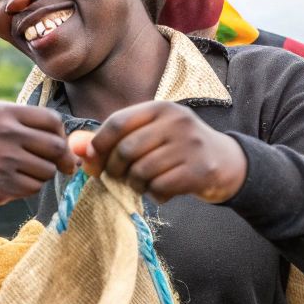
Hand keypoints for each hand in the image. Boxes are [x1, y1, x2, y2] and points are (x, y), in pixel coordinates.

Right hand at [0, 102, 74, 216]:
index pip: (52, 120)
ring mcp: (6, 159)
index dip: (61, 135)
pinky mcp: (3, 185)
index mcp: (4, 113)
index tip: (59, 146)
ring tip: (21, 175)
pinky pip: (33, 188)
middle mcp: (8, 132)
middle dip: (62, 159)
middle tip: (64, 167)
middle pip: (56, 147)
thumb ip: (19, 124)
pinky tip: (9, 185)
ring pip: (47, 170)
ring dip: (41, 175)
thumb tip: (61, 142)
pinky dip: (27, 189)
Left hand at [75, 101, 246, 203]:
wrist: (227, 162)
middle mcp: (177, 122)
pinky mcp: (199, 170)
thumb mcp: (152, 134)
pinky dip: (155, 195)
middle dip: (115, 170)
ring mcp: (190, 145)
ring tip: (143, 184)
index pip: (117, 123)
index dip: (98, 145)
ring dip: (135, 184)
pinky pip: (159, 187)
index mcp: (161, 108)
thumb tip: (76, 147)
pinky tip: (163, 191)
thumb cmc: (179, 148)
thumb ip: (115, 138)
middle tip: (119, 177)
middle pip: (126, 150)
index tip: (93, 161)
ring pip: (141, 171)